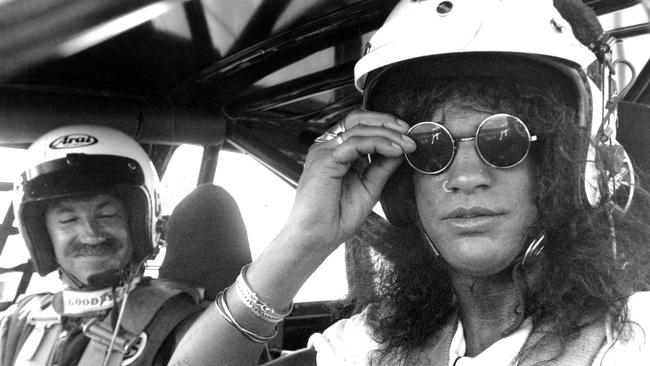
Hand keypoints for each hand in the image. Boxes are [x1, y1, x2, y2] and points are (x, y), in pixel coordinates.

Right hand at [280, 110, 415, 253]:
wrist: (317, 238)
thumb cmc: (336, 218)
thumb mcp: (369, 187)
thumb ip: (382, 167)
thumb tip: (401, 149)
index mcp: (334, 152)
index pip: (359, 125)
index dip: (384, 125)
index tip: (407, 135)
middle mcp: (327, 147)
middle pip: (357, 118)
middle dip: (387, 121)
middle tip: (410, 132)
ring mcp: (323, 151)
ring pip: (359, 128)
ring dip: (388, 134)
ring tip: (407, 145)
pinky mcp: (325, 159)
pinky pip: (356, 143)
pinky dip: (379, 143)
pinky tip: (395, 151)